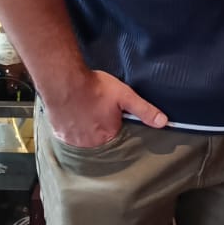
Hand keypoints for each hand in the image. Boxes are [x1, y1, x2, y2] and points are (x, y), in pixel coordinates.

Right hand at [43, 69, 167, 145]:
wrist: (64, 81)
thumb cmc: (94, 87)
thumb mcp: (125, 96)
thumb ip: (144, 110)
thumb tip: (163, 122)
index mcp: (109, 136)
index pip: (117, 136)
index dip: (114, 123)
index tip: (110, 113)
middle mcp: (91, 143)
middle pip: (99, 138)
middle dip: (100, 126)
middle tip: (96, 109)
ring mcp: (74, 141)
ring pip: (83, 138)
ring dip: (85, 128)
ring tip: (85, 111)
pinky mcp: (60, 134)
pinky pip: (68, 135)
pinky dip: (71, 128)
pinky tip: (73, 115)